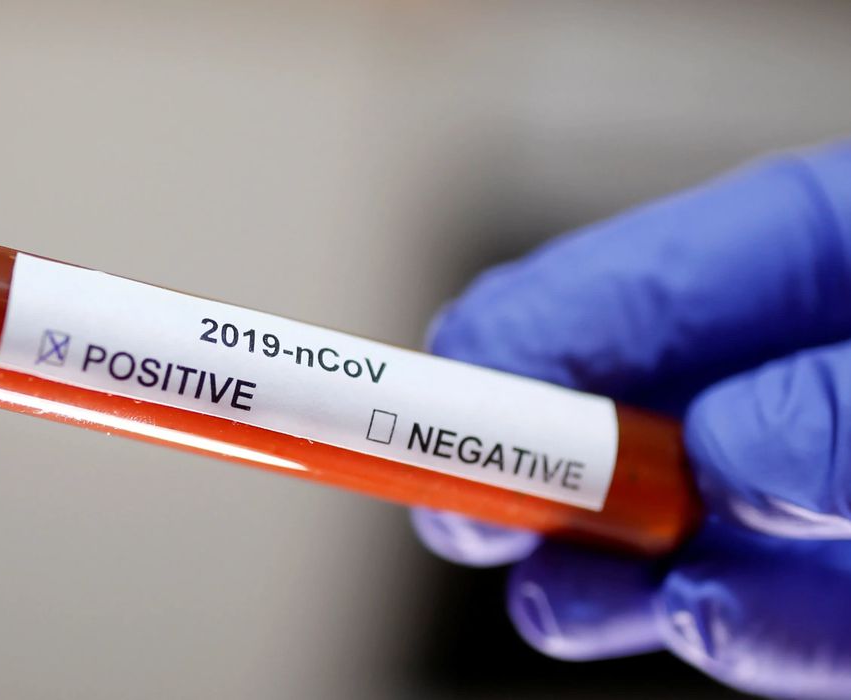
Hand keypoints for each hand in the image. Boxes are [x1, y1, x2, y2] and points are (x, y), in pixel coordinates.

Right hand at [414, 142, 850, 697]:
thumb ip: (844, 404)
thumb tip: (721, 455)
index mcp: (823, 255)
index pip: (635, 279)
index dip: (521, 335)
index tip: (433, 392)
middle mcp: (795, 368)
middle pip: (616, 396)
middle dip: (527, 456)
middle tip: (467, 506)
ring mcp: (810, 480)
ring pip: (662, 517)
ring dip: (593, 561)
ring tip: (555, 587)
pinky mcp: (839, 583)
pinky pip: (762, 608)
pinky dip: (727, 627)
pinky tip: (700, 615)